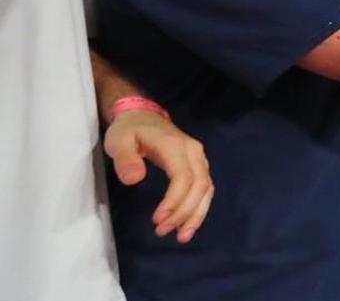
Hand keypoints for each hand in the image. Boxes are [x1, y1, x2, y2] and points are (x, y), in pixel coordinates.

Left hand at [104, 110, 213, 243]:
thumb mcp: (119, 141)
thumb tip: (135, 179)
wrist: (142, 116)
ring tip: (180, 236)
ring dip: (196, 214)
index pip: (184, 176)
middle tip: (163, 231)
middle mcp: (193, 152)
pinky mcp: (198, 166)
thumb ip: (125, 159)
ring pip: (207, 189)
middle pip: (200, 186)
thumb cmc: (129, 130)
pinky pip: (205, 189)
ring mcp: (199, 158)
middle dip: (184, 212)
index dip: (175, 201)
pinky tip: (187, 225)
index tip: (157, 220)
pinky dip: (199, 209)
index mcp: (175, 145)